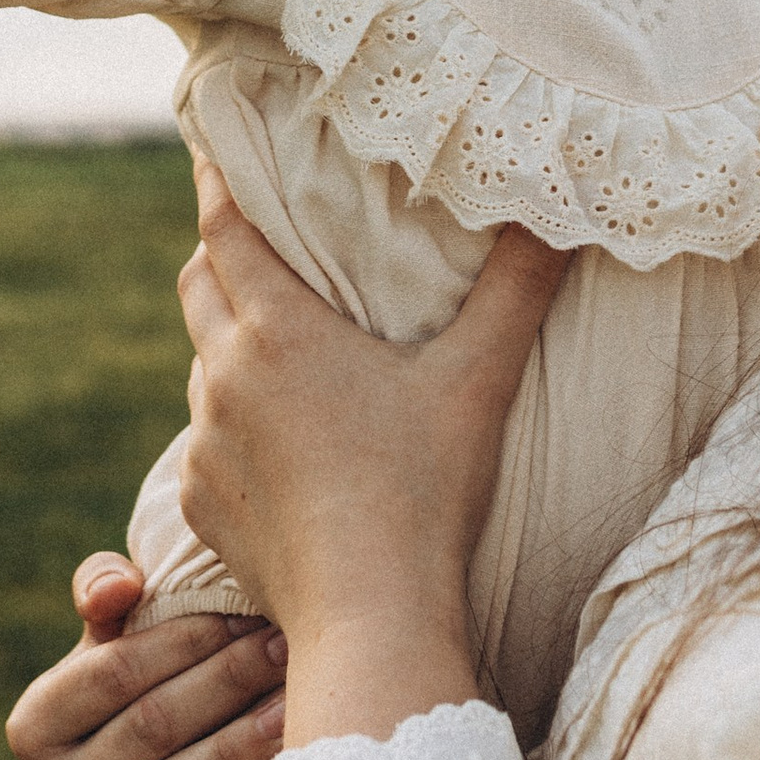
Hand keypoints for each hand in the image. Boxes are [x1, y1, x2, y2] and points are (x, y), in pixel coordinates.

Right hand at [5, 555, 290, 759]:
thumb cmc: (144, 695)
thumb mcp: (112, 642)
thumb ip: (105, 593)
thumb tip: (118, 588)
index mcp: (37, 722)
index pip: (114, 672)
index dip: (185, 640)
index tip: (248, 614)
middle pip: (147, 729)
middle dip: (224, 684)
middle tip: (288, 652)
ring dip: (230, 754)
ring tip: (292, 715)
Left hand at [175, 173, 567, 745]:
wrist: (371, 618)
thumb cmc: (426, 492)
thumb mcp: (479, 380)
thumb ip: (517, 288)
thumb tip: (560, 212)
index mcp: (278, 332)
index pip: (224, 229)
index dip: (217, 179)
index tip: (211, 141)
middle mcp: (223, 377)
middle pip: (199, 285)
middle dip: (220, 254)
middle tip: (253, 234)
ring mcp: (204, 446)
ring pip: (202, 367)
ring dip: (231, 346)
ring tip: (280, 348)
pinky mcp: (201, 506)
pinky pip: (206, 444)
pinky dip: (233, 426)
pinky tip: (281, 445)